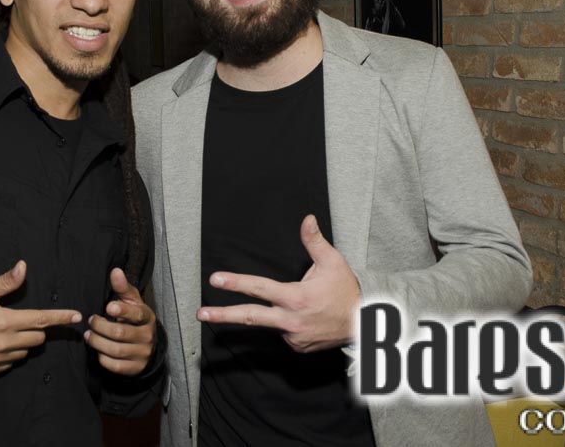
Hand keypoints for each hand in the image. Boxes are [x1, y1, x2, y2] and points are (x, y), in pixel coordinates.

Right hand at [0, 260, 80, 375]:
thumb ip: (4, 281)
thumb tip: (23, 267)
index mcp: (4, 321)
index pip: (40, 319)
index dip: (60, 317)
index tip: (77, 316)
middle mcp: (4, 343)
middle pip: (37, 338)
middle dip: (34, 329)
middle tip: (17, 320)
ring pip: (25, 351)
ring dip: (21, 342)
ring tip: (2, 332)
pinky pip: (10, 363)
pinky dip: (9, 354)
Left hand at [85, 268, 156, 374]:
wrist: (148, 346)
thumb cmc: (135, 319)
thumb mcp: (132, 302)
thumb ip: (123, 287)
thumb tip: (115, 271)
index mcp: (147, 317)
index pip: (137, 314)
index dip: (122, 311)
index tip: (108, 307)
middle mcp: (147, 336)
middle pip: (120, 333)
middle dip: (101, 327)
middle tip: (91, 321)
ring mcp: (142, 353)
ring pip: (116, 350)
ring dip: (98, 342)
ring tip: (88, 335)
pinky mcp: (135, 368)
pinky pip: (115, 366)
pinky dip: (103, 358)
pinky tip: (98, 350)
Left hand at [197, 215, 359, 352]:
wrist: (363, 324)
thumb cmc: (346, 291)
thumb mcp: (333, 262)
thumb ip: (314, 241)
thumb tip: (307, 219)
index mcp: (295, 298)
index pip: (259, 288)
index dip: (236, 282)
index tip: (216, 280)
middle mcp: (290, 320)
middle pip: (250, 317)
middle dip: (223, 316)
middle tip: (201, 314)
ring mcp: (293, 337)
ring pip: (271, 322)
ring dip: (275, 313)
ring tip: (304, 306)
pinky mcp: (297, 346)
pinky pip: (284, 331)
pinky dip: (288, 322)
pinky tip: (306, 317)